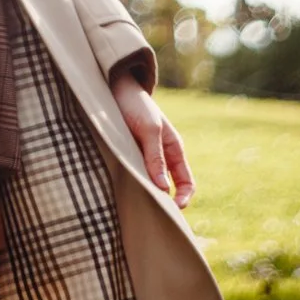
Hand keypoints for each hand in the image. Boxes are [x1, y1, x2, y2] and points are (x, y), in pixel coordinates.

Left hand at [109, 71, 194, 209]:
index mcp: (174, 148)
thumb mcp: (149, 128)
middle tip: (152, 214)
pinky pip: (133, 176)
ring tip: (136, 205)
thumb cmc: (135, 104)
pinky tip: (122, 192)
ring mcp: (144, 156)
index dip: (184, 198)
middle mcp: (161, 155)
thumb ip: (156, 157)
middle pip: (168, 188)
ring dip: (145, 194)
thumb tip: (163, 189)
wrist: (112, 85)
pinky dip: (132, 185)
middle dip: (164, 202)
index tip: (172, 209)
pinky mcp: (127, 155)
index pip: (187, 182)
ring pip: (150, 184)